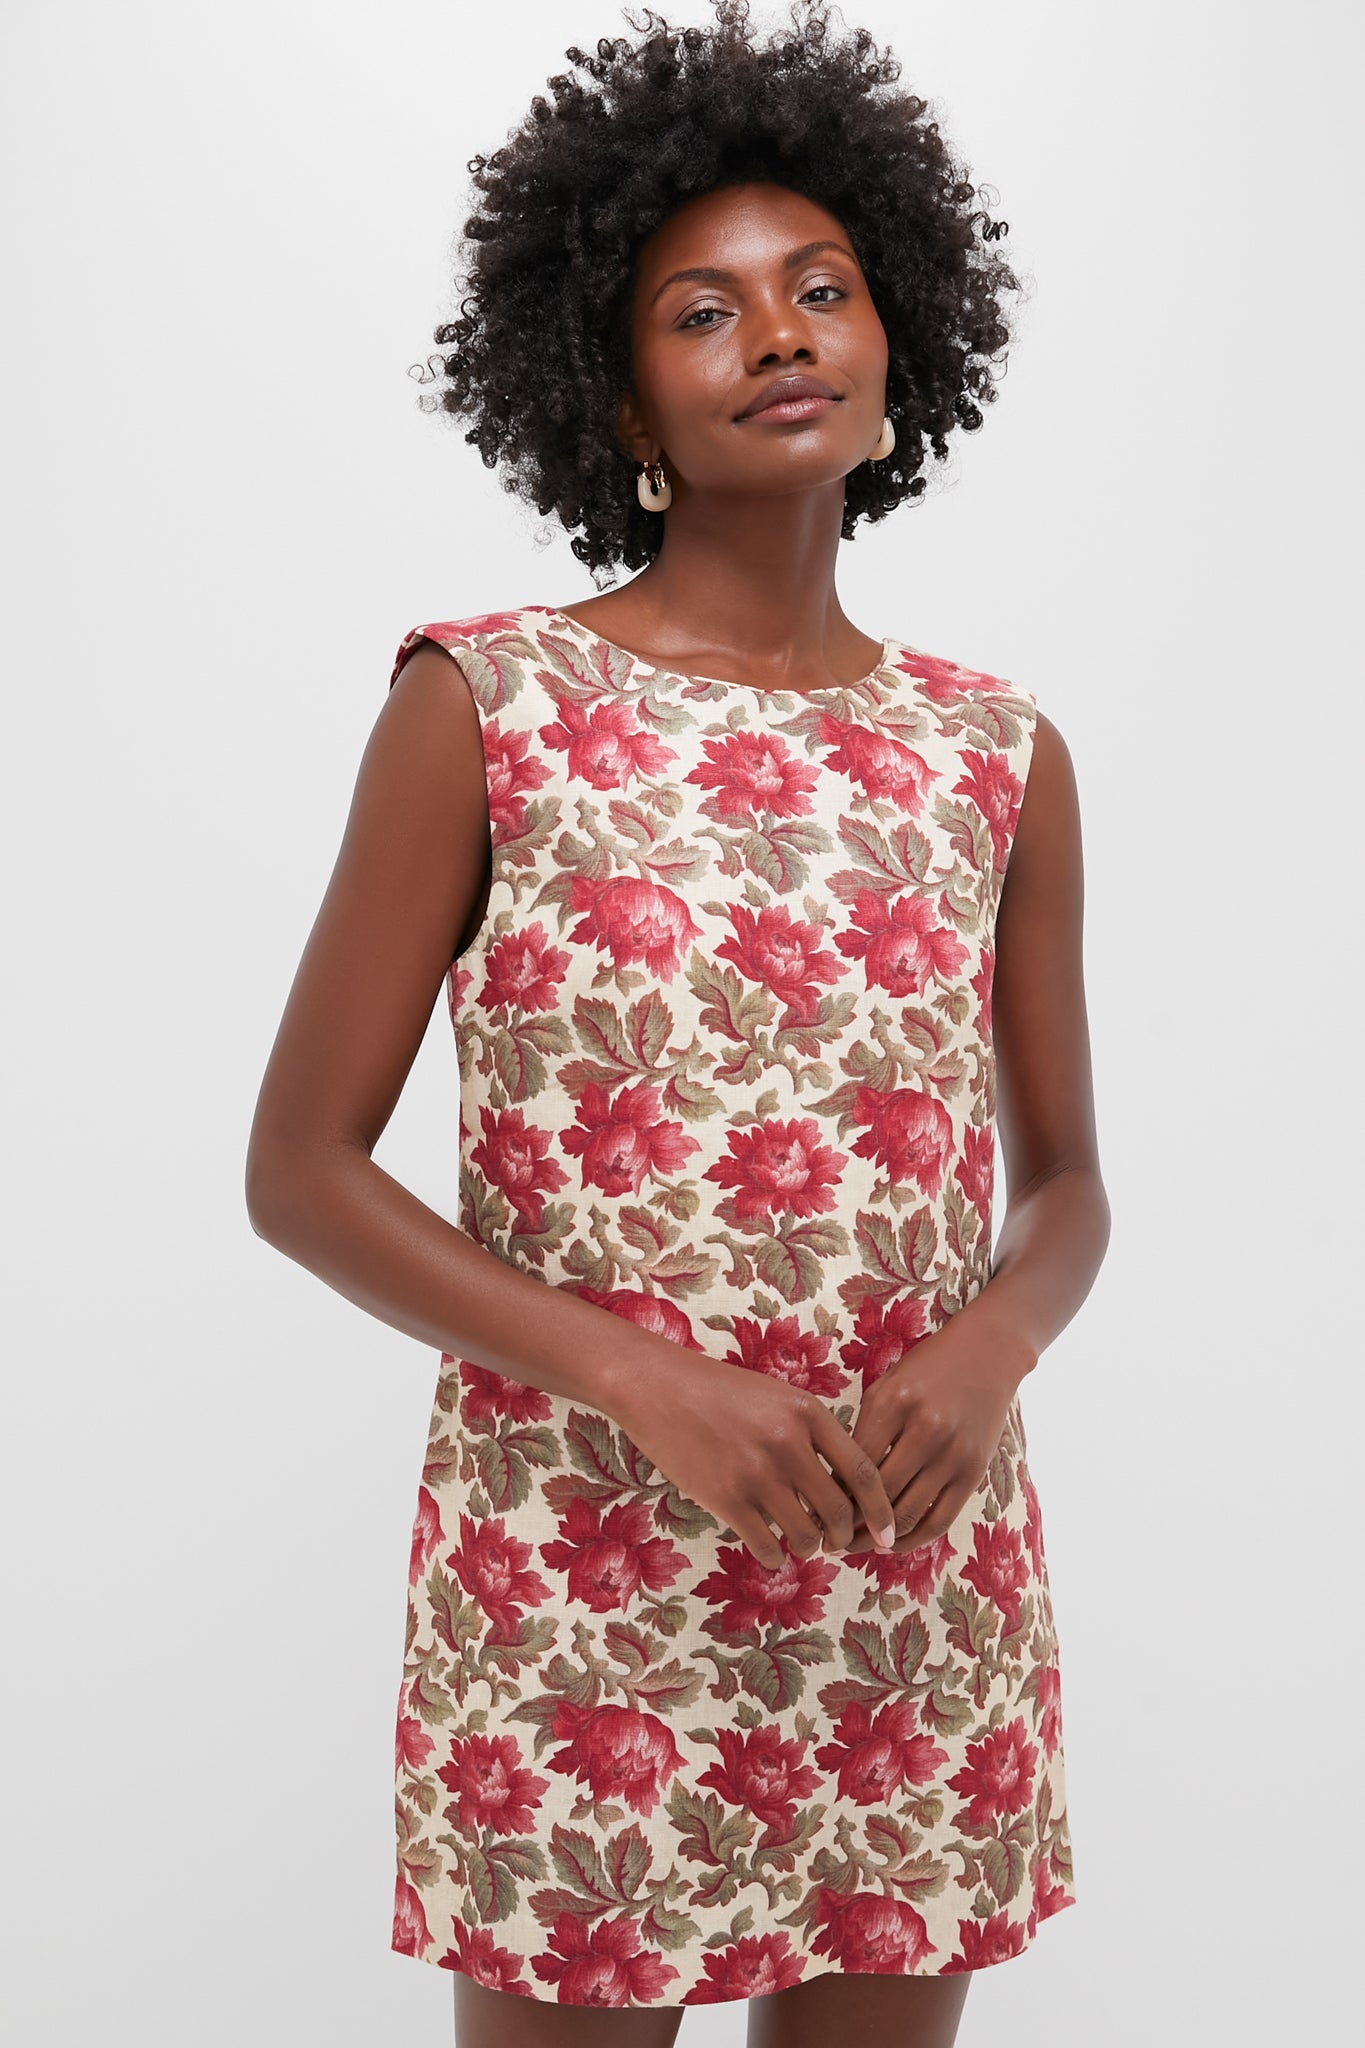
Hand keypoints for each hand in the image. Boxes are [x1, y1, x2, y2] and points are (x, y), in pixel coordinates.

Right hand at [610, 1346, 900, 1570]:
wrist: (659, 1388)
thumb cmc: (720, 1391)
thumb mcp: (778, 1397)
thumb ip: (812, 1433)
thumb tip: (846, 1486)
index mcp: (808, 1413)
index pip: (864, 1472)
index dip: (882, 1510)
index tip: (889, 1532)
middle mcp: (788, 1443)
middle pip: (840, 1511)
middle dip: (846, 1537)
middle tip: (839, 1543)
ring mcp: (757, 1473)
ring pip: (806, 1535)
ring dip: (810, 1548)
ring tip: (804, 1543)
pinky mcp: (726, 1498)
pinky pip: (766, 1547)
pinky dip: (773, 1556)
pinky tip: (769, 1548)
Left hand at [842, 1314, 1033, 1554]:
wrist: (986, 1354)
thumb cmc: (926, 1369)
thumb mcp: (885, 1385)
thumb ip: (863, 1429)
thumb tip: (832, 1483)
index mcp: (894, 1402)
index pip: (853, 1464)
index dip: (830, 1494)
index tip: (814, 1510)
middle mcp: (925, 1429)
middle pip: (879, 1494)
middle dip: (849, 1522)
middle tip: (829, 1537)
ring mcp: (953, 1453)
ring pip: (908, 1514)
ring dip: (877, 1537)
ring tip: (855, 1545)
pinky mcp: (974, 1472)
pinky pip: (940, 1520)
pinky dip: (913, 1539)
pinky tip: (892, 1543)